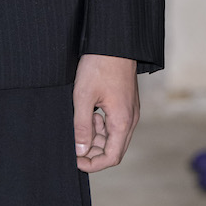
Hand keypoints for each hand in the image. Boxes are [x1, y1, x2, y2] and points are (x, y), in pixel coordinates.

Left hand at [72, 54, 138, 171]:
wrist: (113, 41)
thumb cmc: (99, 65)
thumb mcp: (83, 96)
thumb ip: (82, 126)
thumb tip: (80, 150)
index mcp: (122, 121)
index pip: (111, 157)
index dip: (92, 164)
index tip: (76, 159)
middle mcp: (130, 119)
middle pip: (113, 149)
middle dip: (93, 150)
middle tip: (75, 141)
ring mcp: (130, 111)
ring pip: (113, 136)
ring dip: (96, 135)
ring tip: (82, 120)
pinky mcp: (126, 102)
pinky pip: (115, 123)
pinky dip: (101, 124)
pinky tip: (90, 111)